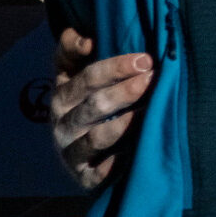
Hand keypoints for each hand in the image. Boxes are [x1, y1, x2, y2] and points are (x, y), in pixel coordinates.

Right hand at [49, 28, 153, 191]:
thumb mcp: (76, 73)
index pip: (84, 77)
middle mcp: (62, 123)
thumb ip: (75, 49)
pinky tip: (134, 152)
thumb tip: (87, 39)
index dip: (113, 67)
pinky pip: (98, 172)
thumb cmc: (88, 102)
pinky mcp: (82, 177)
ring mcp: (70, 151)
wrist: (82, 154)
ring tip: (149, 110)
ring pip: (97, 137)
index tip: (144, 59)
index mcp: (63, 93)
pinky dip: (115, 163)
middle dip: (126, 90)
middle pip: (94, 104)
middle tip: (153, 79)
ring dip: (125, 123)